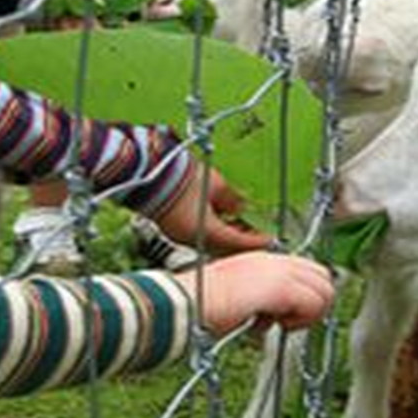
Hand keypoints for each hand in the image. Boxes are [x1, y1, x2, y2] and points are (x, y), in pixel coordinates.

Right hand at [150, 163, 270, 254]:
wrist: (147, 169)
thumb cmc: (178, 176)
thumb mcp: (215, 184)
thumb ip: (233, 199)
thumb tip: (243, 206)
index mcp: (204, 232)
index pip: (237, 243)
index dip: (256, 241)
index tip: (270, 239)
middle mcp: (191, 240)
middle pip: (224, 248)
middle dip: (242, 241)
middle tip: (257, 233)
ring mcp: (179, 235)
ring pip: (211, 243)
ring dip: (227, 236)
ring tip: (241, 224)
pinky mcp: (172, 228)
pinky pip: (198, 236)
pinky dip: (213, 231)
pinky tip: (220, 220)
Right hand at [190, 252, 334, 332]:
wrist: (186, 303)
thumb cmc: (202, 304)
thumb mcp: (240, 295)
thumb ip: (264, 298)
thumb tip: (282, 314)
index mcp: (263, 260)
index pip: (309, 269)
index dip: (306, 296)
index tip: (288, 316)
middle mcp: (273, 260)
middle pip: (324, 276)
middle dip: (314, 304)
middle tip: (289, 321)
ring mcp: (278, 271)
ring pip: (325, 290)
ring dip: (308, 314)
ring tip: (281, 324)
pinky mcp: (280, 287)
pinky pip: (314, 304)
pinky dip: (301, 321)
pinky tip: (275, 325)